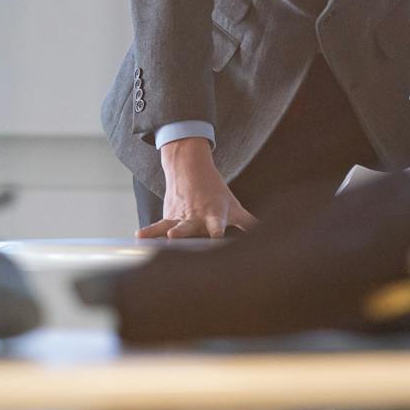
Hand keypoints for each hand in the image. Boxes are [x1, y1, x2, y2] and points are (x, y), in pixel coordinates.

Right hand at [138, 137, 256, 238]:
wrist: (190, 167)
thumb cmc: (216, 192)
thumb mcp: (234, 207)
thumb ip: (249, 223)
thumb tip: (271, 234)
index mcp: (215, 215)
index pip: (217, 226)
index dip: (216, 233)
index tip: (216, 242)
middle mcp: (197, 216)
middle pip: (192, 226)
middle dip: (186, 231)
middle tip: (178, 236)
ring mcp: (181, 216)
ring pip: (173, 225)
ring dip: (167, 231)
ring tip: (163, 236)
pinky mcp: (168, 215)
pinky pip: (157, 225)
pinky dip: (149, 231)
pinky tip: (138, 237)